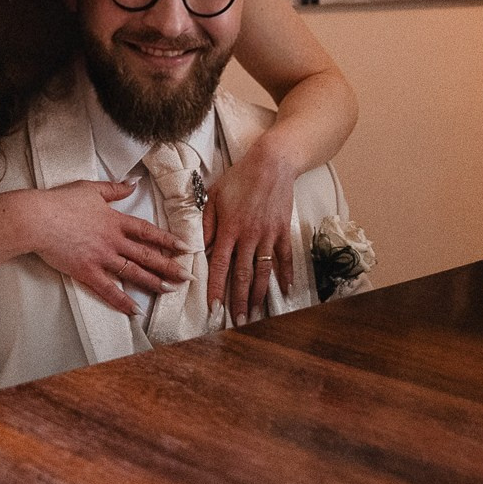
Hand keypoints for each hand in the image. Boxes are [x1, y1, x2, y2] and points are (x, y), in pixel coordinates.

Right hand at [19, 181, 187, 317]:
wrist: (37, 218)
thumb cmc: (60, 202)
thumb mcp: (90, 189)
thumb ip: (114, 189)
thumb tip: (132, 183)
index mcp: (115, 221)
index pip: (147, 232)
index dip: (167, 240)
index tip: (184, 247)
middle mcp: (113, 241)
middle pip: (146, 255)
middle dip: (169, 267)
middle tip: (186, 277)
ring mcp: (101, 258)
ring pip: (133, 272)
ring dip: (153, 282)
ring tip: (170, 291)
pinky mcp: (86, 272)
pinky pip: (108, 289)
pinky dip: (122, 300)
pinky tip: (135, 310)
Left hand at [203, 143, 295, 324]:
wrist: (271, 164)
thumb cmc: (239, 178)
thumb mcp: (214, 196)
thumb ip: (206, 223)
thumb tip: (196, 247)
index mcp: (229, 229)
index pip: (220, 265)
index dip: (217, 288)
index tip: (214, 307)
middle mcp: (248, 236)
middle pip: (242, 274)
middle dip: (239, 300)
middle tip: (237, 320)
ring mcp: (268, 235)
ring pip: (263, 271)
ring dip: (259, 294)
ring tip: (257, 312)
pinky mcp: (283, 231)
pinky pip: (285, 258)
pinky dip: (286, 275)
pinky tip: (286, 290)